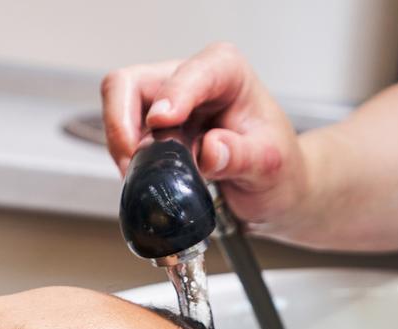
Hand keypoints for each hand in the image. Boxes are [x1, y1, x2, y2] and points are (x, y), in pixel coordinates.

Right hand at [99, 42, 311, 229]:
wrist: (274, 188)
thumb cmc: (277, 168)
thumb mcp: (271, 165)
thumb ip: (242, 156)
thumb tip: (209, 150)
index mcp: (226, 71)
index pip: (188, 73)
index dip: (171, 95)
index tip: (161, 123)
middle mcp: (191, 80)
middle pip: (130, 84)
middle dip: (124, 124)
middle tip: (134, 163)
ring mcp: (167, 103)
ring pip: (119, 109)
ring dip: (126, 147)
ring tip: (150, 177)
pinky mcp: (154, 130)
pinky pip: (125, 137)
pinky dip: (129, 160)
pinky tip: (150, 178)